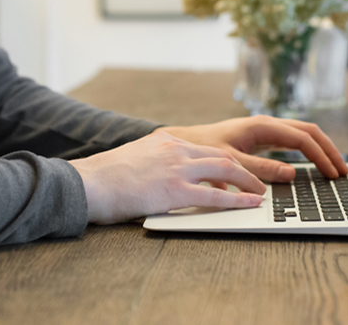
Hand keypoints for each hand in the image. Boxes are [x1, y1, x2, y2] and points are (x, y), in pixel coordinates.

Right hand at [70, 131, 264, 223]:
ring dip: (248, 182)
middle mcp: (175, 150)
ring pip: (225, 170)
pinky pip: (214, 196)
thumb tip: (165, 176)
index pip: (205, 148)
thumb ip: (156, 163)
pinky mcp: (173, 191)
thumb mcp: (135, 159)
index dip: (226, 160)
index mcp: (166, 142)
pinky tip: (249, 204)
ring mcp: (176, 169)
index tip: (238, 170)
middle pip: (221, 156)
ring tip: (260, 193)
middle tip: (258, 181)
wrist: (86, 183)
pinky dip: (236, 200)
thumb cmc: (104, 178)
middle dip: (244, 170)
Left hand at [157, 115, 347, 181]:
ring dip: (320, 149)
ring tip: (335, 168)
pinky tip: (314, 163)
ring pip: (302, 134)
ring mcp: (265, 130)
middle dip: (328, 150)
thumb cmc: (202, 150)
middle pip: (308, 132)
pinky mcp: (261, 138)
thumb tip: (292, 174)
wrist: (182, 143)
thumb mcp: (231, 162)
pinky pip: (292, 141)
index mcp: (261, 126)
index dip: (321, 156)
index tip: (333, 173)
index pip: (302, 138)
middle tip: (343, 171)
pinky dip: (307, 151)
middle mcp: (266, 124)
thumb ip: (260, 169)